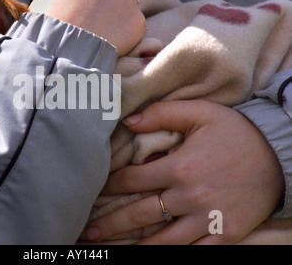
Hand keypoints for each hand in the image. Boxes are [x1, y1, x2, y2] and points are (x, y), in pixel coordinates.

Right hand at [29, 0, 145, 55]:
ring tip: (96, 34)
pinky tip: (106, 43)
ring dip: (115, 17)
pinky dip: (123, 36)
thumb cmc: (46, 22)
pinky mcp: (137, 21)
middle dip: (105, 0)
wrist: (59, 51)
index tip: (81, 4)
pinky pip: (132, 27)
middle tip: (90, 21)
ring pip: (124, 6)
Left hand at [86, 100, 284, 243]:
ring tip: (112, 249)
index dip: (110, 185)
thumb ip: (162, 114)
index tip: (95, 190)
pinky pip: (194, 253)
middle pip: (140, 214)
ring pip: (162, 240)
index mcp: (180, 167)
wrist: (278, 154)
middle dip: (111, 223)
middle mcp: (190, 197)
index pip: (133, 180)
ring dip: (135, 245)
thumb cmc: (235, 132)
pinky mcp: (225, 234)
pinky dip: (171, 255)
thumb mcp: (200, 112)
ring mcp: (208, 220)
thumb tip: (128, 121)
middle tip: (90, 230)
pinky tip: (151, 254)